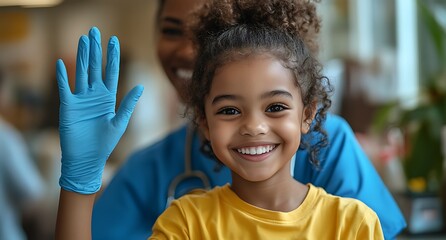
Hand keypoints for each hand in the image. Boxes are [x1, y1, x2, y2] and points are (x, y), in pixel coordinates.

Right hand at [56, 27, 143, 193]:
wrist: (87, 159)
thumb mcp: (119, 122)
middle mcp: (94, 95)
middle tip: (94, 31)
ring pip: (81, 73)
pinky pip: (65, 88)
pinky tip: (61, 63)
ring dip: (81, 56)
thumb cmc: (104, 144)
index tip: (114, 40)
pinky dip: (63, 76)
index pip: (111, 72)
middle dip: (95, 49)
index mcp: (108, 98)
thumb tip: (141, 87)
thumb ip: (128, 104)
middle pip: (95, 67)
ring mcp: (80, 99)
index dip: (112, 56)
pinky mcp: (67, 106)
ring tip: (82, 39)